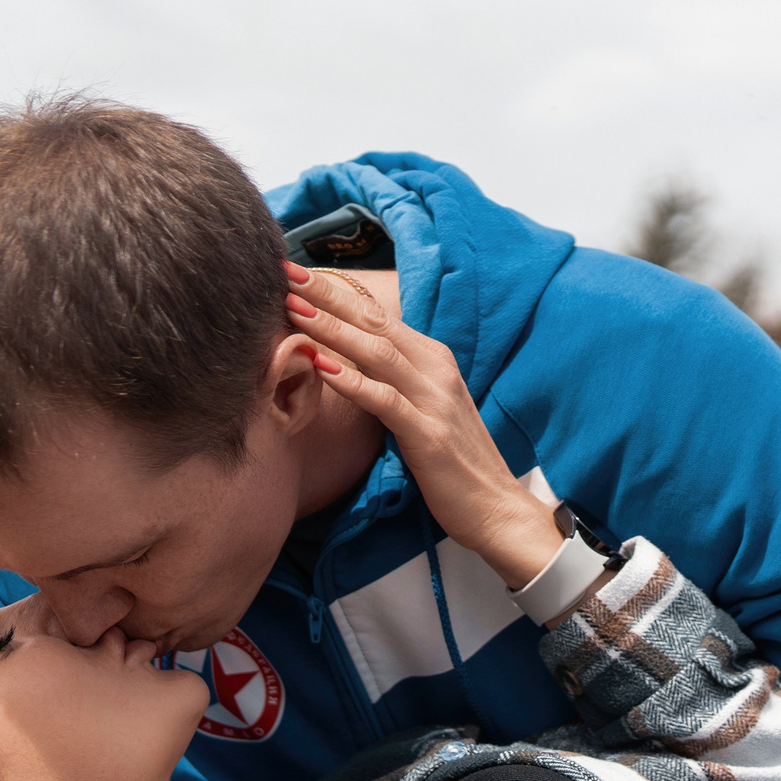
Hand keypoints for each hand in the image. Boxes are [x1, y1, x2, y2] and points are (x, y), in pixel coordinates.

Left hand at [284, 261, 562, 587]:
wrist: (497, 509)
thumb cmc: (455, 465)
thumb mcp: (424, 410)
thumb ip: (394, 382)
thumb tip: (350, 362)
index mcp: (433, 360)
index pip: (378, 316)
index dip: (336, 292)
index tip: (296, 273)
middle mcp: (436, 369)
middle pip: (374, 322)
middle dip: (327, 295)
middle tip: (283, 271)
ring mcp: (435, 399)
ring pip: (377, 352)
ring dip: (332, 329)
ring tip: (293, 309)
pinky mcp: (429, 434)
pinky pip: (386, 400)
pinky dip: (353, 381)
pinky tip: (322, 366)